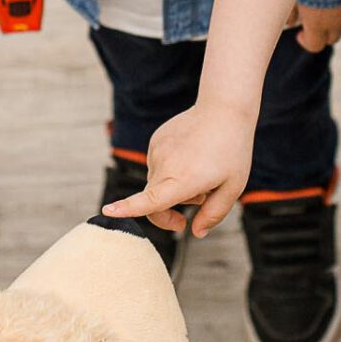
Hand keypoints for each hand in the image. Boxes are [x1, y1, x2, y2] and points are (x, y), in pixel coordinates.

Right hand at [101, 99, 256, 238]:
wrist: (224, 109)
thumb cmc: (232, 150)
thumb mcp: (232, 187)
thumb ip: (213, 214)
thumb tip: (195, 233)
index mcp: (184, 179)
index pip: (150, 199)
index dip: (128, 208)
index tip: (108, 211)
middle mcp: (165, 165)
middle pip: (153, 202)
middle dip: (166, 215)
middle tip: (183, 222)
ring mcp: (158, 151)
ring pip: (157, 183)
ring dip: (173, 188)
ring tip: (200, 175)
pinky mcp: (156, 141)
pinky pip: (159, 165)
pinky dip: (172, 170)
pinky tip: (192, 157)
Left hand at [288, 0, 340, 53]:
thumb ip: (289, 11)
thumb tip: (290, 22)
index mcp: (318, 22)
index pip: (315, 45)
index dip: (306, 41)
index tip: (299, 33)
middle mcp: (338, 18)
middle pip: (333, 37)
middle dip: (322, 33)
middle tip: (312, 20)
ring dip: (340, 20)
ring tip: (329, 8)